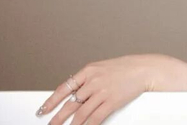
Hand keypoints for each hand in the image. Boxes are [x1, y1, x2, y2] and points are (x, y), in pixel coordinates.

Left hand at [35, 53, 167, 124]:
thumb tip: (75, 95)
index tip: (42, 110)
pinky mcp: (112, 101)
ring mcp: (102, 92)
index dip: (51, 101)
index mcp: (88, 70)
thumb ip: (88, 80)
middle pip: (70, 104)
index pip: (64, 88)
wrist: (144, 69)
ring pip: (81, 114)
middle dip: (58, 118)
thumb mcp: (103, 69)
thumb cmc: (125, 68)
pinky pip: (96, 118)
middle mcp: (93, 81)